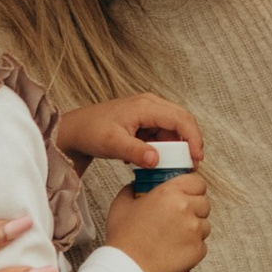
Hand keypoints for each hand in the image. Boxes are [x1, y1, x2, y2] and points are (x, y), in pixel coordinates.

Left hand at [55, 93, 205, 170]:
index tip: (196, 158)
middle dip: (189, 143)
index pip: (180, 119)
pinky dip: (162, 147)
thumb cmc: (90, 132)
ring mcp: (148, 112)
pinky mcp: (144, 121)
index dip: (193, 138)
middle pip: (182, 121)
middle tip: (191, 165)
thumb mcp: (112, 144)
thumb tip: (156, 159)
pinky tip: (150, 159)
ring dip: (175, 147)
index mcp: (145, 106)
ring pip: (173, 129)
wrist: (75, 131)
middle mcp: (150, 104)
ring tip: (169, 166)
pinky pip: (162, 133)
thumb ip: (135, 152)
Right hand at [102, 165, 211, 271]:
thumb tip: (136, 186)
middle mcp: (186, 208)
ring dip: (194, 228)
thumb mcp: (121, 205)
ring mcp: (194, 230)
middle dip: (194, 208)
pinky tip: (175, 249)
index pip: (198, 182)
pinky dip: (192, 246)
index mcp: (170, 193)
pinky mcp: (198, 250)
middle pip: (204, 202)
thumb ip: (132, 190)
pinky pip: (202, 244)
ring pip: (205, 224)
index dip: (193, 188)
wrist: (129, 267)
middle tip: (179, 216)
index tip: (187, 193)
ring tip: (175, 235)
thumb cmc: (124, 237)